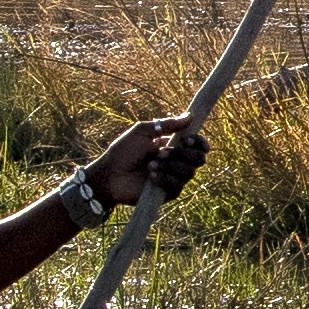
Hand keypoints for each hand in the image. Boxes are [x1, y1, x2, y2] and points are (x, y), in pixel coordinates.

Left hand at [68, 109, 206, 218]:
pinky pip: (178, 185)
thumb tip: (190, 116)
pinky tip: (151, 177)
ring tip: (149, 165)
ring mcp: (174, 178)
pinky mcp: (168, 193)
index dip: (198, 142)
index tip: (187, 140)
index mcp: (173, 146)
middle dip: (182, 154)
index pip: (197, 145)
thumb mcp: (143, 131)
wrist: (110, 175)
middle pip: (199, 159)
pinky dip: (165, 179)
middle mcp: (177, 162)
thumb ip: (167, 124)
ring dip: (170, 166)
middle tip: (161, 153)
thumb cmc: (123, 151)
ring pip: (189, 172)